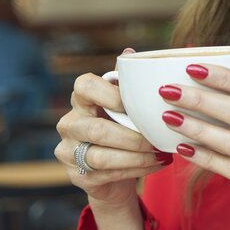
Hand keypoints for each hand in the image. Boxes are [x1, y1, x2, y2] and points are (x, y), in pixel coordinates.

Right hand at [54, 48, 171, 207]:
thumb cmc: (125, 124)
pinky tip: (157, 163)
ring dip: (138, 156)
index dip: (110, 94)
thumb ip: (128, 81)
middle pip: (98, 130)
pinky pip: (109, 174)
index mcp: (81, 98)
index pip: (84, 85)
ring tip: (161, 153)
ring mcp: (69, 151)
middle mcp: (69, 123)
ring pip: (103, 156)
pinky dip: (138, 169)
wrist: (116, 168)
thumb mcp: (127, 102)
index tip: (136, 104)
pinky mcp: (78, 175)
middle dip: (133, 136)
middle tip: (158, 138)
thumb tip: (131, 53)